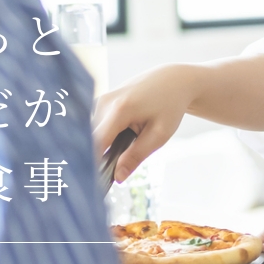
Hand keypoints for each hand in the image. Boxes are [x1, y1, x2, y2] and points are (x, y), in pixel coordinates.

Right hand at [93, 65, 200, 183]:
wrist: (172, 80)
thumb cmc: (169, 106)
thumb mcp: (159, 135)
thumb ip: (136, 156)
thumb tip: (117, 177)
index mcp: (119, 110)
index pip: (96, 143)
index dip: (92, 164)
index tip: (92, 183)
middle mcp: (104, 102)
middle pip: (91, 140)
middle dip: (98, 158)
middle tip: (111, 174)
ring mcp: (100, 100)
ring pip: (92, 134)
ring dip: (102, 146)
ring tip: (121, 151)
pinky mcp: (100, 101)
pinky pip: (96, 126)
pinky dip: (105, 137)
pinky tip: (119, 140)